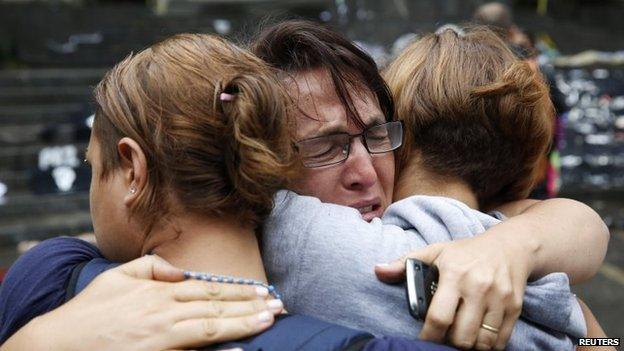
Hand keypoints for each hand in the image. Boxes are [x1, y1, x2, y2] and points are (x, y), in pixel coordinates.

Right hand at [26, 255, 281, 350]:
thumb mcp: (117, 276)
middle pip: (216, 303)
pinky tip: (242, 347)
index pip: (208, 287)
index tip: (262, 291)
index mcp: (158, 290)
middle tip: (279, 304)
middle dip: (251, 304)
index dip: (238, 290)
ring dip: (245, 320)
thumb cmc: (88, 312)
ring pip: (213, 322)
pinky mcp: (158, 348)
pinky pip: (197, 344)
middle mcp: (165, 307)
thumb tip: (180, 269)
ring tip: (271, 318)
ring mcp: (162, 329)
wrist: (57, 343)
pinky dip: (221, 343)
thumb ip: (151, 267)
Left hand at [375, 233, 533, 349]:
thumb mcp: (436, 250)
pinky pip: (501, 340)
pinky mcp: (515, 307)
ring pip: (482, 342)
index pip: (439, 317)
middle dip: (449, 344)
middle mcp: (478, 287)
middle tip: (444, 339)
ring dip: (469, 347)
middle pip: (461, 336)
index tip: (423, 341)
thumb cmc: (466, 252)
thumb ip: (405, 262)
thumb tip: (378, 270)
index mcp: (454, 274)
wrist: (510, 246)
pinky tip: (478, 338)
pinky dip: (488, 346)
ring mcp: (499, 298)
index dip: (429, 336)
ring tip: (460, 339)